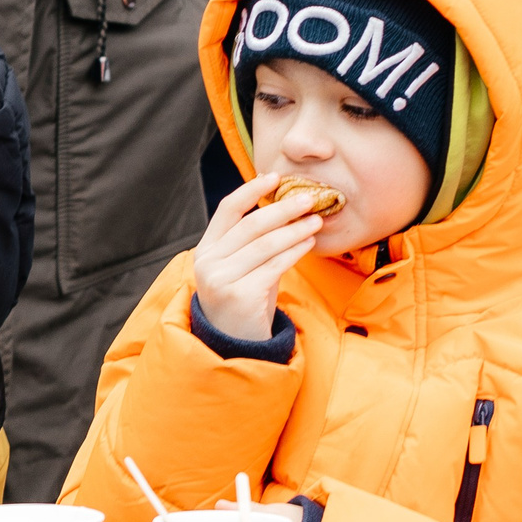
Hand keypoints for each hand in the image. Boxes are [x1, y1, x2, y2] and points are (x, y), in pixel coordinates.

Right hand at [190, 174, 323, 342]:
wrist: (234, 343)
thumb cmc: (244, 299)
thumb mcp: (240, 267)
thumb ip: (252, 242)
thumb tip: (285, 208)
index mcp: (206, 249)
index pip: (227, 210)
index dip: (251, 191)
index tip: (274, 177)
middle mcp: (208, 262)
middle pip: (250, 225)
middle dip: (282, 208)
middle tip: (309, 197)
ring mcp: (221, 278)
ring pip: (265, 244)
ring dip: (294, 229)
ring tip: (316, 220)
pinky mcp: (241, 294)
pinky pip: (274, 265)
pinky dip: (295, 251)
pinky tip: (309, 242)